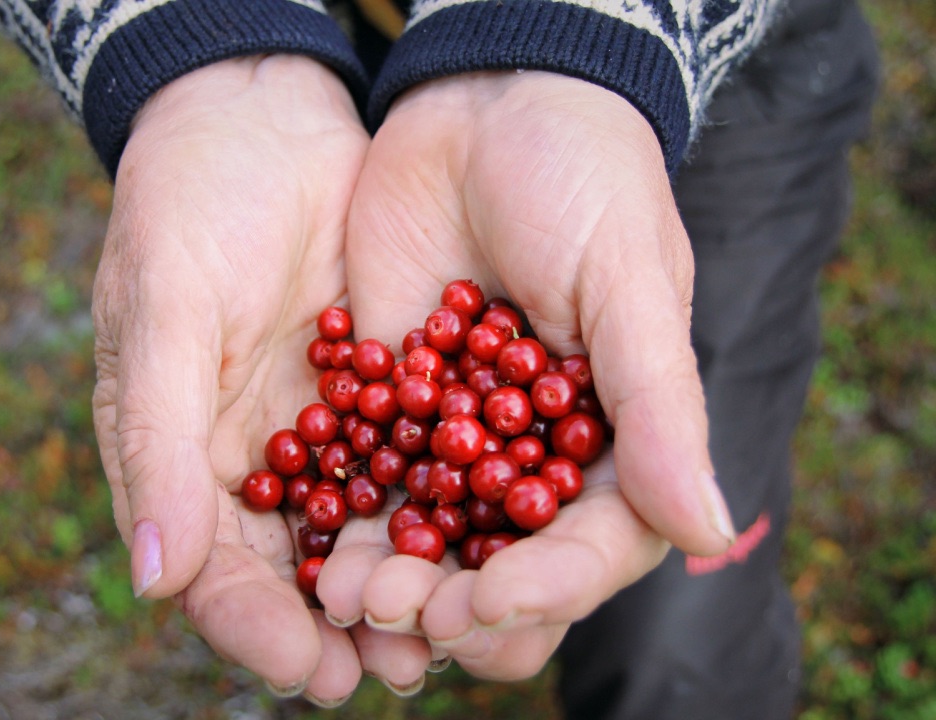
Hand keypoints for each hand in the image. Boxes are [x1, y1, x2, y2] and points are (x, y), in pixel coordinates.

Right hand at [89, 55, 428, 701]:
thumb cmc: (185, 206)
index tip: (317, 671)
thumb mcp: (163, 311)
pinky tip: (490, 533)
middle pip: (300, 569)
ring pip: (366, 529)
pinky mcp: (384, 389)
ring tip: (457, 627)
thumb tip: (154, 577)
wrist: (260, 121)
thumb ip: (155, 439)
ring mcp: (325, 428)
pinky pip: (416, 458)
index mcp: (184, 458)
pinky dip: (447, 501)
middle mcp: (257, 459)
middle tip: (402, 669)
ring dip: (408, 581)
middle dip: (350, 624)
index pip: (217, 571)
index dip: (261, 628)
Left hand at [333, 71, 735, 677]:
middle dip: (455, 599)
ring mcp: (462, 432)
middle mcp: (539, 453)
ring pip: (431, 534)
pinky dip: (341, 509)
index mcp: (615, 439)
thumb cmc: (585, 180)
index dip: (547, 586)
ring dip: (390, 574)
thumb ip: (657, 405)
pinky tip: (307, 542)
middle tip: (396, 610)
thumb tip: (709, 532)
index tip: (489, 600)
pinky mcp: (396, 400)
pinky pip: (369, 469)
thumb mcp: (627, 283)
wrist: (488, 104)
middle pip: (505, 560)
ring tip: (341, 593)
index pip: (593, 544)